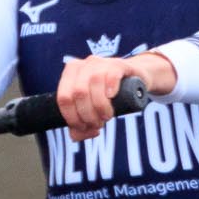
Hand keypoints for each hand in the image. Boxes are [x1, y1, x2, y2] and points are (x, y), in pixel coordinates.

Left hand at [58, 52, 174, 140]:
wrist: (134, 78)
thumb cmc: (107, 94)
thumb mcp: (92, 108)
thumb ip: (79, 124)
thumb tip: (75, 137)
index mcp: (69, 74)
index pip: (63, 98)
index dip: (72, 117)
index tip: (83, 127)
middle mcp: (82, 66)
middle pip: (78, 93)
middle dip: (88, 114)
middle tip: (98, 124)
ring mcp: (100, 62)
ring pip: (94, 83)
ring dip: (100, 106)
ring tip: (107, 116)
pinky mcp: (119, 64)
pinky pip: (111, 74)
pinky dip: (110, 87)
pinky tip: (112, 96)